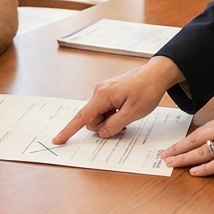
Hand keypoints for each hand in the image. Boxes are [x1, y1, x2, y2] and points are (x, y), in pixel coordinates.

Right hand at [52, 56, 183, 143]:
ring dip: (110, 121)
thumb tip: (100, 132)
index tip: (57, 140)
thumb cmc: (147, 90)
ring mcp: (103, 91)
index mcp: (102, 96)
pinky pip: (105, 110)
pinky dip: (113, 116)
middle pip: (92, 119)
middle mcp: (99, 92)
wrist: (156, 74)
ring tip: (127, 117)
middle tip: (124, 124)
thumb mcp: (132, 113)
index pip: (82, 117)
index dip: (69, 130)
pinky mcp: (109, 92)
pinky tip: (125, 112)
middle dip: (104, 126)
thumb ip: (114, 125)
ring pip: (99, 116)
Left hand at [158, 104, 213, 175]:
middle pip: (194, 141)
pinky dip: (205, 168)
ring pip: (201, 152)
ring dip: (184, 159)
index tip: (172, 147)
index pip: (198, 132)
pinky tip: (194, 172)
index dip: (183, 141)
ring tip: (171, 164)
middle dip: (177, 149)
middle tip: (163, 156)